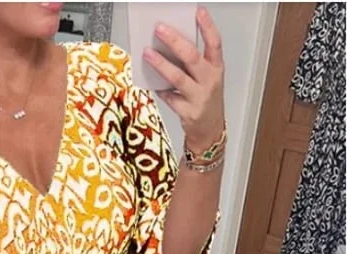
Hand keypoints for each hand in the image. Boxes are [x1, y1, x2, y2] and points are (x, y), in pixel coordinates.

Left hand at [143, 5, 224, 151]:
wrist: (210, 131)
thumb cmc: (205, 99)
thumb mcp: (206, 78)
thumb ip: (192, 63)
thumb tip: (168, 45)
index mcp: (216, 68)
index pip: (215, 43)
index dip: (207, 26)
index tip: (198, 12)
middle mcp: (210, 81)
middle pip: (192, 57)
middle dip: (175, 41)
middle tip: (159, 29)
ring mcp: (199, 97)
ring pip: (178, 78)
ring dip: (161, 64)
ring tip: (147, 53)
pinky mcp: (188, 112)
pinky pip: (169, 97)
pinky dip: (160, 89)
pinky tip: (152, 83)